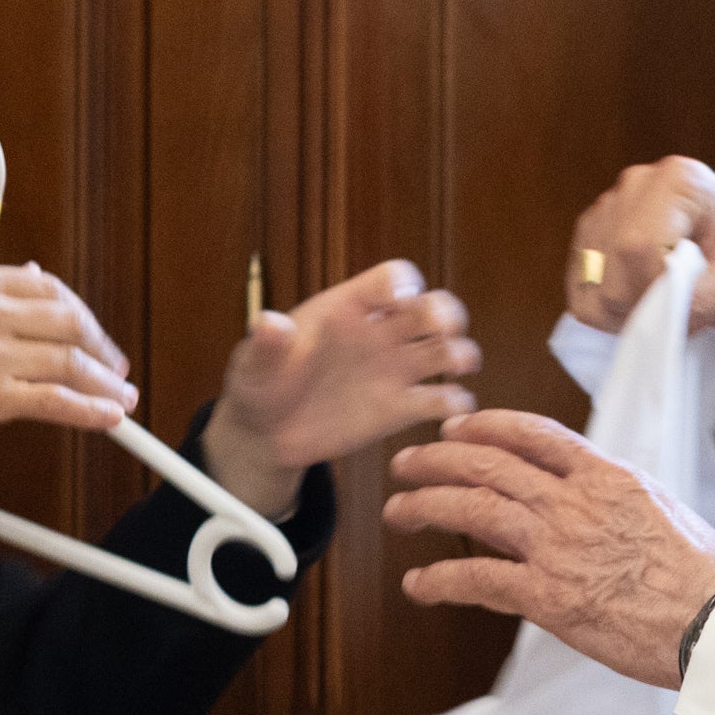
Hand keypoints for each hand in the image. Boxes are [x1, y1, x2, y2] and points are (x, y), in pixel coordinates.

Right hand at [0, 262, 133, 490]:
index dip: (80, 311)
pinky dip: (91, 410)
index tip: (90, 329)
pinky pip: (56, 402)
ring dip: (105, 382)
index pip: (49, 287)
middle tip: (116, 365)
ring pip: (70, 363)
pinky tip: (108, 416)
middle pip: (70, 321)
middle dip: (102, 346)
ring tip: (122, 395)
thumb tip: (29, 277)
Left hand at [203, 261, 480, 514]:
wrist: (267, 435)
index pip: (389, 278)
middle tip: (442, 332)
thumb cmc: (259, 386)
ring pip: (446, 349)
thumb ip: (266, 345)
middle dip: (445, 314)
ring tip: (455, 369)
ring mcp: (394, 371)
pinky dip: (455, 403)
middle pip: (431, 307)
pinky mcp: (401, 410)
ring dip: (461, 354)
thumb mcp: (253, 366)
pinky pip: (442, 400)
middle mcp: (379, 333)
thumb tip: (270, 323)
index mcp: (347, 309)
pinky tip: (447, 413)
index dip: (402, 282)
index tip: (400, 300)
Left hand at [386, 410, 714, 686]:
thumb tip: (601, 499)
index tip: (458, 427)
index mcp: (606, 477)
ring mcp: (558, 547)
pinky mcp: (548, 596)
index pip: (534, 434)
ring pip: (473, 510)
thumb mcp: (663, 511)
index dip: (486, 427)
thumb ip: (618, 499)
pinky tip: (418, 583)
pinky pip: (478, 580)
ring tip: (398, 512)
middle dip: (438, 459)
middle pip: (489, 465)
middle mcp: (575, 502)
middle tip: (407, 463)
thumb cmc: (707, 575)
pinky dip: (440, 580)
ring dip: (425, 507)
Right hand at [564, 157, 714, 340]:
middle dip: (642, 305)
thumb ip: (712, 294)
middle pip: (611, 266)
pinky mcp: (590, 238)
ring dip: (626, 312)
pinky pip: (581, 293)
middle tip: (681, 311)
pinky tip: (643, 301)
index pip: (637, 246)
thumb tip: (666, 312)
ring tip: (665, 303)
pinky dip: (609, 313)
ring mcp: (608, 208)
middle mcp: (636, 184)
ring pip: (592, 285)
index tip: (689, 310)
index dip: (654, 290)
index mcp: (678, 181)